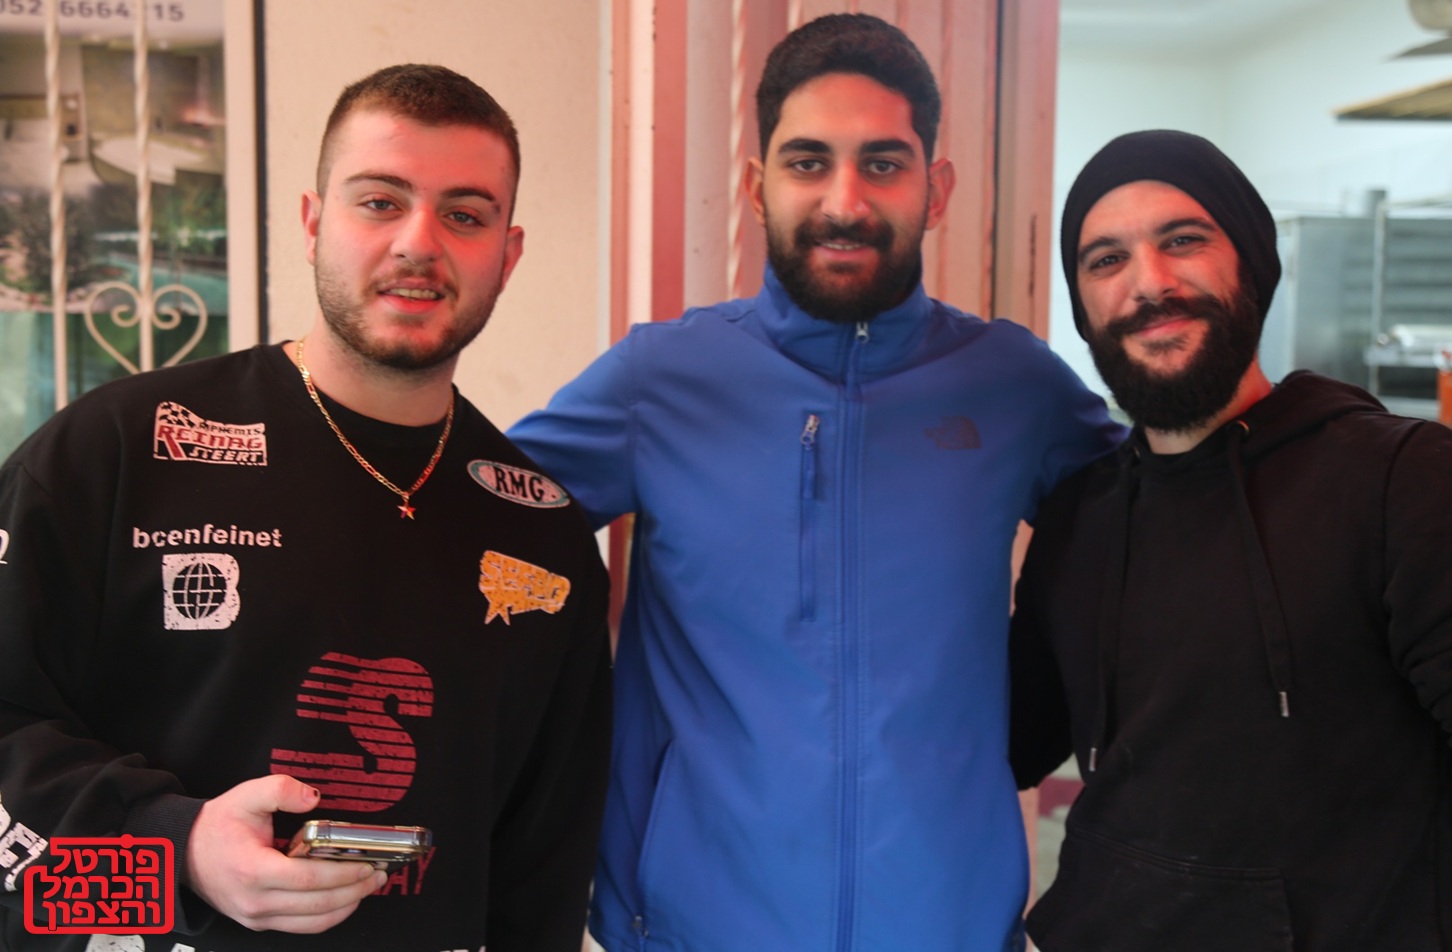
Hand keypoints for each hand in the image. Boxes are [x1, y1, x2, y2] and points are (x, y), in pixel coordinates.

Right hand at [185, 775, 386, 932]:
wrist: (184, 853)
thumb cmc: (217, 826)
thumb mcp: (246, 795)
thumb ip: (281, 789)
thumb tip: (314, 797)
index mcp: (253, 870)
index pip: (308, 879)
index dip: (342, 874)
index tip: (367, 863)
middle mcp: (254, 901)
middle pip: (316, 905)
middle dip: (354, 891)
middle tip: (379, 875)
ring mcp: (256, 916)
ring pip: (311, 922)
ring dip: (346, 907)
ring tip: (369, 887)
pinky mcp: (259, 922)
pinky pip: (300, 927)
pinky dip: (327, 917)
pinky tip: (345, 899)